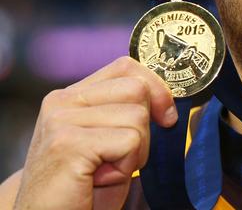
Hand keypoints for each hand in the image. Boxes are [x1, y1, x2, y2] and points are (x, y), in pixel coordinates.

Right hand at [11, 56, 176, 209]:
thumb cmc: (83, 187)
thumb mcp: (108, 139)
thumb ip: (126, 110)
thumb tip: (168, 97)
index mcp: (71, 95)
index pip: (126, 66)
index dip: (156, 88)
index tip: (166, 116)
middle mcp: (62, 102)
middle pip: (137, 88)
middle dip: (145, 127)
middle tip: (121, 156)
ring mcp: (61, 120)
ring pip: (137, 116)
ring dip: (136, 151)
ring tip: (106, 169)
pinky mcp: (67, 143)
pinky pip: (130, 141)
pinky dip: (126, 166)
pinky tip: (100, 178)